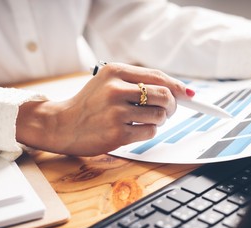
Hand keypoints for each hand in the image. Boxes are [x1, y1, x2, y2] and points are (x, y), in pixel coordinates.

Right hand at [16, 63, 190, 155]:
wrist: (62, 124)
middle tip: (167, 111)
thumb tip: (177, 91)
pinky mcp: (117, 133)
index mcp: (115, 71)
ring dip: (158, 120)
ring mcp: (116, 112)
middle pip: (164, 95)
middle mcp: (116, 89)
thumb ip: (138, 83)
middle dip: (172, 105)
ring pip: (159, 115)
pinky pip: (150, 132)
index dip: (177, 86)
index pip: (158, 76)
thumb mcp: (108, 82)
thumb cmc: (89, 104)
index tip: (189, 94)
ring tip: (143, 120)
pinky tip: (134, 130)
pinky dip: (148, 132)